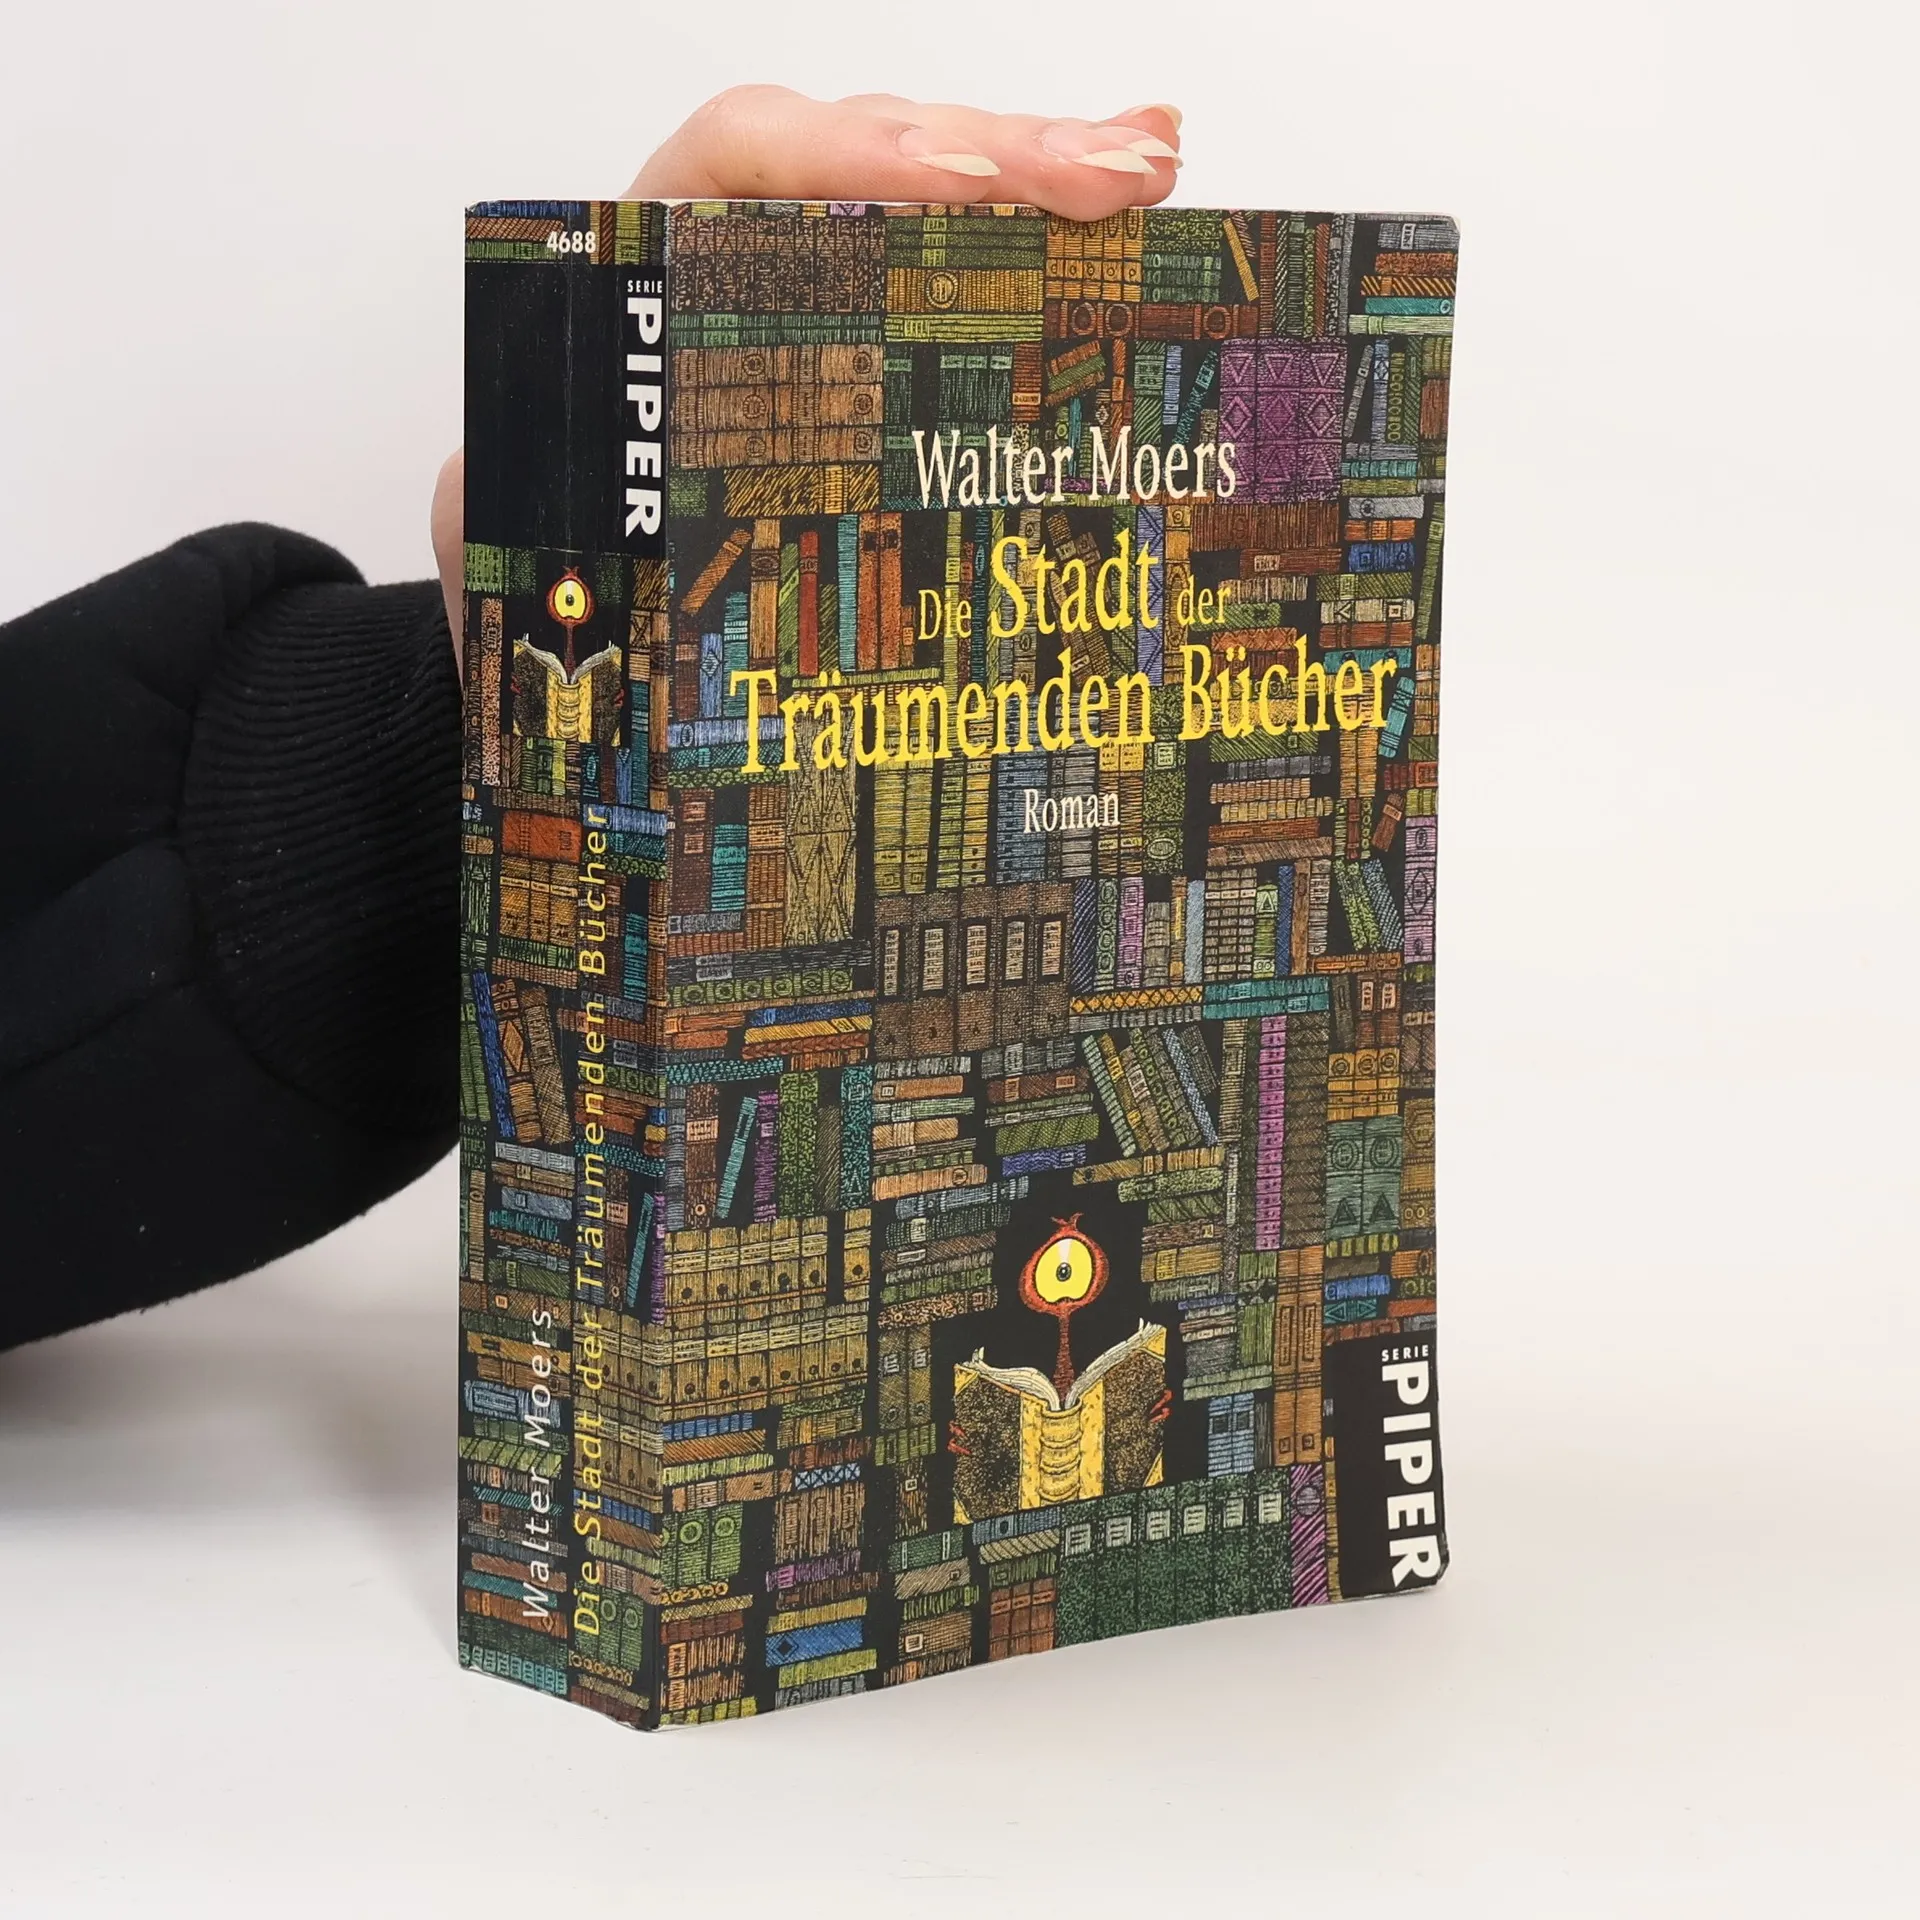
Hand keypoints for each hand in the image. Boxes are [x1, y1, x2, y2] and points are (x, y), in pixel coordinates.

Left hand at [431, 87, 1184, 640]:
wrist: (563, 564)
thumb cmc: (544, 527)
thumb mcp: (507, 518)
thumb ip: (508, 508)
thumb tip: (528, 543)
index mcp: (643, 260)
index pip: (743, 155)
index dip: (850, 156)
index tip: (951, 185)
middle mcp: (737, 241)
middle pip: (869, 151)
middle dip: (999, 153)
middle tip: (1121, 171)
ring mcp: (815, 276)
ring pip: (931, 190)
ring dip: (1048, 174)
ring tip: (1153, 169)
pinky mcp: (873, 326)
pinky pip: (959, 260)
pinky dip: (1046, 233)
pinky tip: (1135, 208)